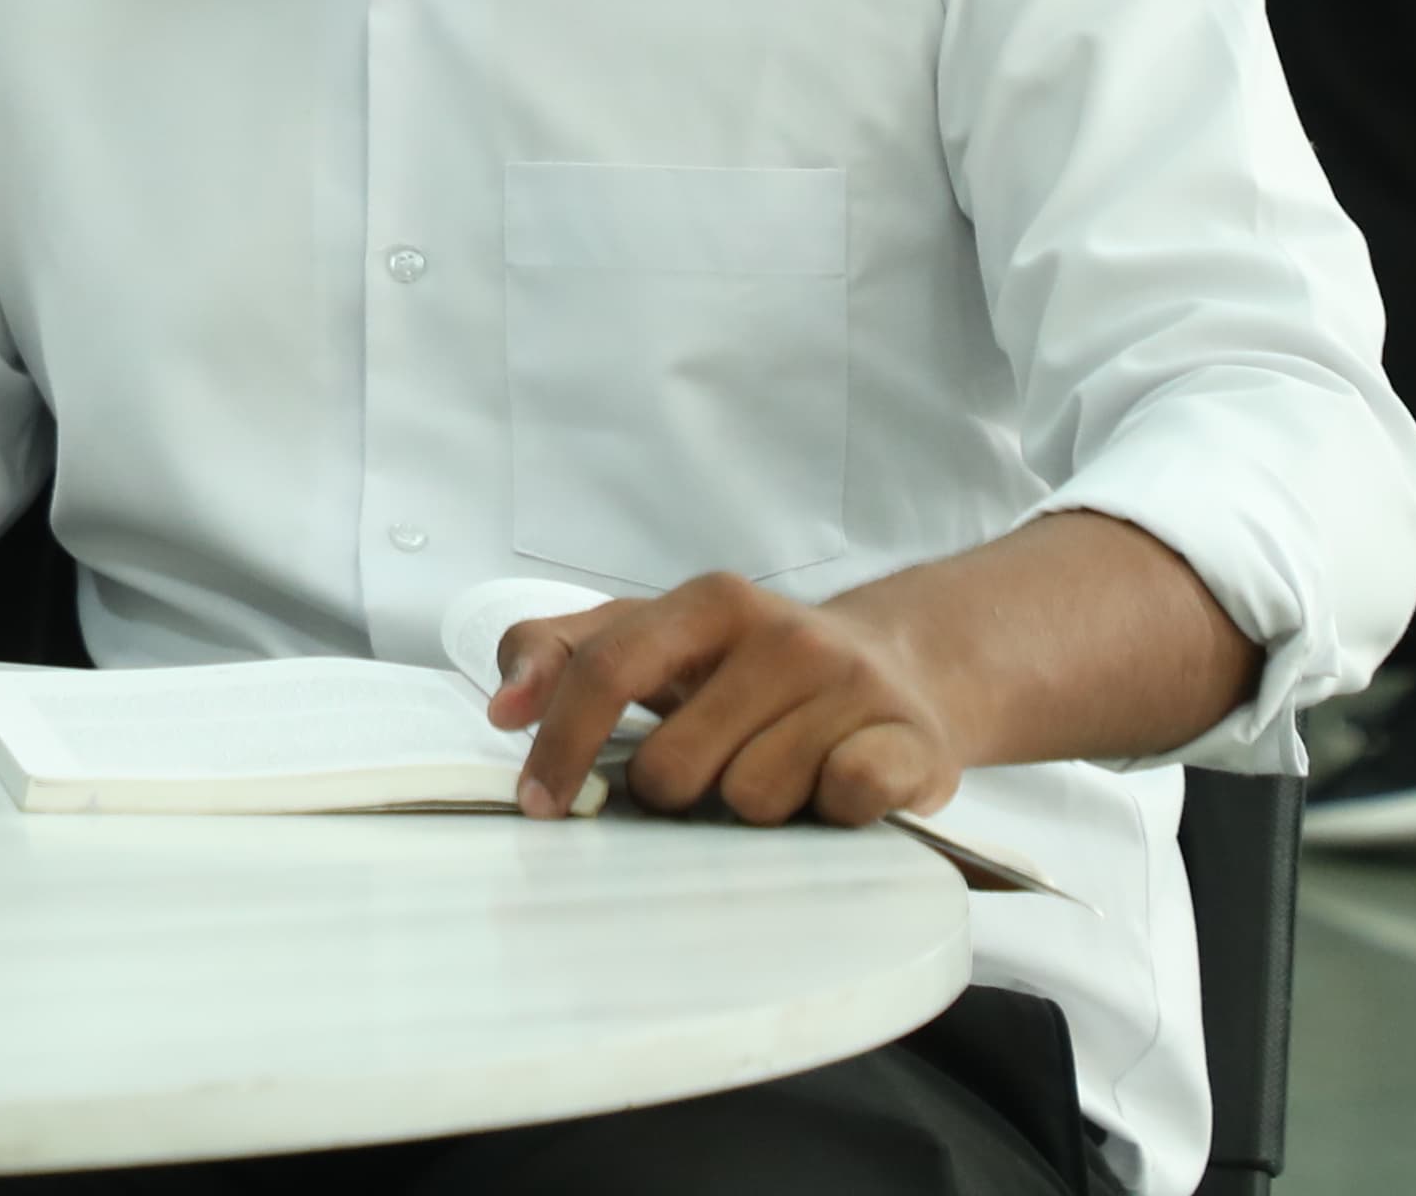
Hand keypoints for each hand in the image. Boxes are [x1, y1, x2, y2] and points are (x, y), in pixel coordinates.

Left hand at [489, 573, 967, 828]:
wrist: (902, 668)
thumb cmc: (750, 668)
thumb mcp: (655, 639)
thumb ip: (560, 652)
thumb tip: (505, 707)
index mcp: (709, 602)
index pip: (608, 669)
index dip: (561, 742)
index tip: (539, 804)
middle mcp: (785, 632)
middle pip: (673, 766)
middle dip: (676, 790)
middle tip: (711, 772)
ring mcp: (854, 683)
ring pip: (752, 799)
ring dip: (753, 808)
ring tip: (780, 771)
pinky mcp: (910, 741)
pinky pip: (840, 802)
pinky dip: (828, 813)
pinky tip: (833, 788)